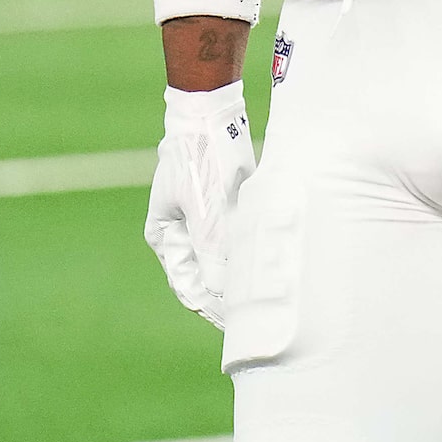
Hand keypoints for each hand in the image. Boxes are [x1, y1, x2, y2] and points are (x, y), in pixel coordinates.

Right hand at [144, 82, 253, 325]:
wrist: (211, 113)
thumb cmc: (200, 159)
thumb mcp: (205, 209)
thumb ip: (211, 250)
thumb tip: (217, 294)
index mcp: (167, 238)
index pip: (192, 288)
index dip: (216, 310)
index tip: (240, 328)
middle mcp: (184, 234)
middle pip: (209, 279)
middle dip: (232, 301)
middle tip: (261, 323)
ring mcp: (205, 220)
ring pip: (227, 262)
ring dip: (245, 280)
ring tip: (271, 303)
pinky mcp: (226, 206)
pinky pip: (240, 240)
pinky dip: (253, 255)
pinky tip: (273, 267)